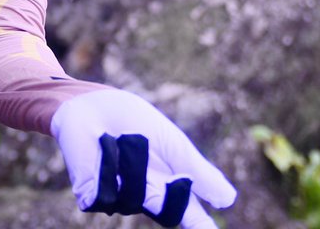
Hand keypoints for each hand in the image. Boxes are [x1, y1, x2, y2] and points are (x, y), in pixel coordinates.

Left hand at [50, 89, 235, 228]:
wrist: (91, 103)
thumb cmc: (132, 120)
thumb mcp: (171, 142)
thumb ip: (197, 171)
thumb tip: (228, 200)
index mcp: (170, 184)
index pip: (191, 214)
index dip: (202, 227)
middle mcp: (146, 196)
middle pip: (167, 214)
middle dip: (171, 195)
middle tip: (173, 175)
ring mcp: (118, 197)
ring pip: (134, 200)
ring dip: (133, 164)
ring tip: (124, 140)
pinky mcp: (92, 195)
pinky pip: (106, 197)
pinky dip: (108, 168)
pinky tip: (104, 148)